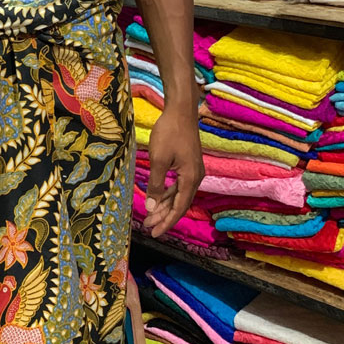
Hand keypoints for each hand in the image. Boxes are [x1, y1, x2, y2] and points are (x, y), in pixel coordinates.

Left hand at [143, 105, 203, 238]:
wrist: (181, 111)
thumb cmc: (169, 133)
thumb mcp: (159, 160)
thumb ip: (156, 185)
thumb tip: (152, 207)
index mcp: (191, 179)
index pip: (178, 208)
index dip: (166, 222)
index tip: (154, 232)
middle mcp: (195, 177)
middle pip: (179, 204)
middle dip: (164, 216)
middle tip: (148, 227)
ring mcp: (193, 171)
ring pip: (178, 195)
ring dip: (164, 206)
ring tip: (150, 217)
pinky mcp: (188, 164)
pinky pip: (178, 185)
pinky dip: (168, 193)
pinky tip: (158, 199)